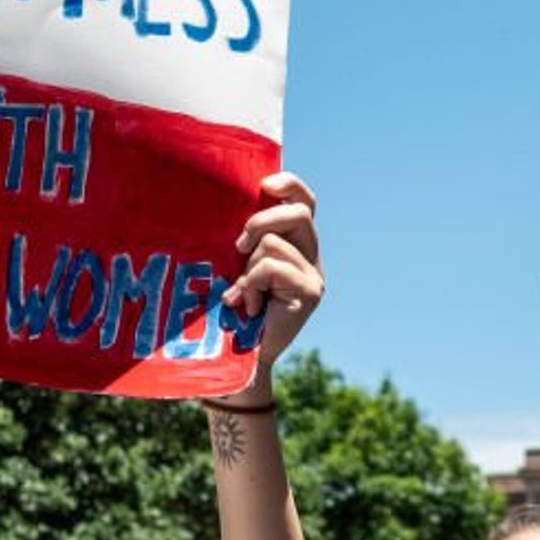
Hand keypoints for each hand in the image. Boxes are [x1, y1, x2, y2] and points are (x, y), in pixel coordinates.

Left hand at [214, 172, 321, 406]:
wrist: (242, 355)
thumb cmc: (232, 308)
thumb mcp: (238, 265)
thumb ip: (245, 240)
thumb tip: (225, 202)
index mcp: (296, 244)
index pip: (305, 201)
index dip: (290, 185)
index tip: (264, 184)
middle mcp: (312, 256)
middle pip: (299, 212)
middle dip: (261, 221)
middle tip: (238, 247)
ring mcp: (315, 274)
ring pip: (274, 242)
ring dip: (248, 268)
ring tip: (244, 294)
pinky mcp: (310, 292)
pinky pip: (270, 267)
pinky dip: (250, 285)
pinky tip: (250, 307)